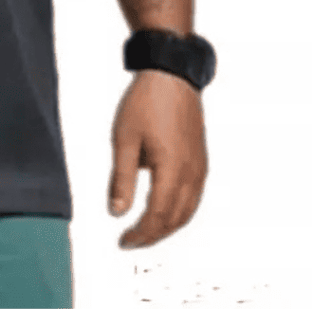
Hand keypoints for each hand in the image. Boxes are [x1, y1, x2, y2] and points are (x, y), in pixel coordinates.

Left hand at [108, 68, 207, 249]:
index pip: (157, 215)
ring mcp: (200, 168)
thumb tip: (116, 211)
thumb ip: (121, 178)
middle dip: (153, 235)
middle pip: (175, 219)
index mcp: (172, 170)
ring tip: (145, 231)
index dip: (140, 233)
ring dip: (167, 226)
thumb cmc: (146, 102)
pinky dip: (179, 212)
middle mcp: (192, 174)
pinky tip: (164, 210)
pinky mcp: (200, 161)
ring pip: (188, 211)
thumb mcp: (124, 139)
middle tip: (131, 241)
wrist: (171, 76)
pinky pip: (194, 198)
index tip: (123, 240)